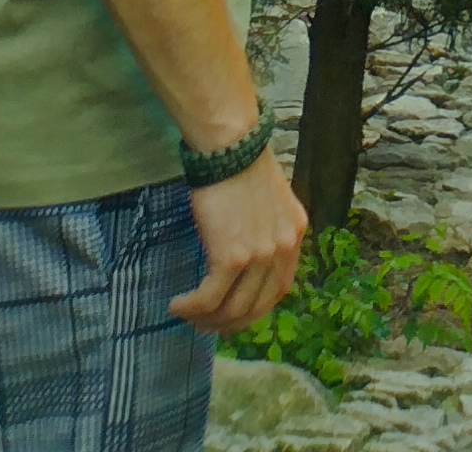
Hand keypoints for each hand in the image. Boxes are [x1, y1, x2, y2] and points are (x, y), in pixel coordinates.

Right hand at [173, 147, 307, 330]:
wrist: (230, 147)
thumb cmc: (241, 168)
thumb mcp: (267, 203)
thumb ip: (266, 234)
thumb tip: (245, 267)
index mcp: (294, 234)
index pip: (278, 290)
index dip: (253, 310)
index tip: (230, 316)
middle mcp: (283, 248)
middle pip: (256, 307)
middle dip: (228, 324)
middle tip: (204, 324)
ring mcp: (260, 255)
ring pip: (233, 310)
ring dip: (206, 320)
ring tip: (188, 315)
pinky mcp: (232, 256)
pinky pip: (210, 299)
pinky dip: (191, 309)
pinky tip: (177, 305)